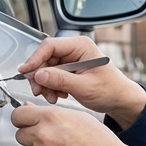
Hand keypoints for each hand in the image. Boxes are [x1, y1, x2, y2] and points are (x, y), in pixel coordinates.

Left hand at [11, 102, 138, 145]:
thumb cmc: (101, 144)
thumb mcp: (78, 117)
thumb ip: (51, 114)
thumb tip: (30, 110)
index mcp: (51, 117)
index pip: (18, 115)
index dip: (21, 119)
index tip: (24, 122)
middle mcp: (42, 136)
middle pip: (20, 135)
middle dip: (32, 138)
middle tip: (52, 142)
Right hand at [18, 37, 145, 128]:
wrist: (120, 100)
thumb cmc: (111, 90)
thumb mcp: (85, 87)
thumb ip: (61, 80)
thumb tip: (39, 74)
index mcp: (81, 46)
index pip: (50, 46)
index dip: (35, 58)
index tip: (25, 71)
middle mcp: (74, 50)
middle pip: (45, 58)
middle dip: (40, 76)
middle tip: (39, 91)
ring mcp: (71, 60)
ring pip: (46, 68)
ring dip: (45, 84)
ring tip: (52, 96)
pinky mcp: (68, 70)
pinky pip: (51, 76)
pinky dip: (50, 87)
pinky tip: (58, 95)